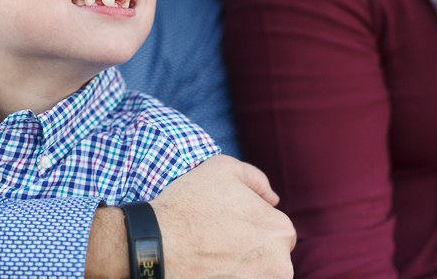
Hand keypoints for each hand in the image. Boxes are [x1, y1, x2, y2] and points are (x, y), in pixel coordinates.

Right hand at [152, 154, 295, 278]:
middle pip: (272, 259)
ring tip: (214, 259)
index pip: (279, 231)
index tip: (231, 226)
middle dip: (252, 252)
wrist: (156, 246)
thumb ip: (256, 179)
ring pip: (259, 275)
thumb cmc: (189, 204)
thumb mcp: (224, 168)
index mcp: (280, 231)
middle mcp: (280, 266)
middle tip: (221, 244)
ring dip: (243, 270)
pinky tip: (210, 271)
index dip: (255, 226)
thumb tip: (273, 199)